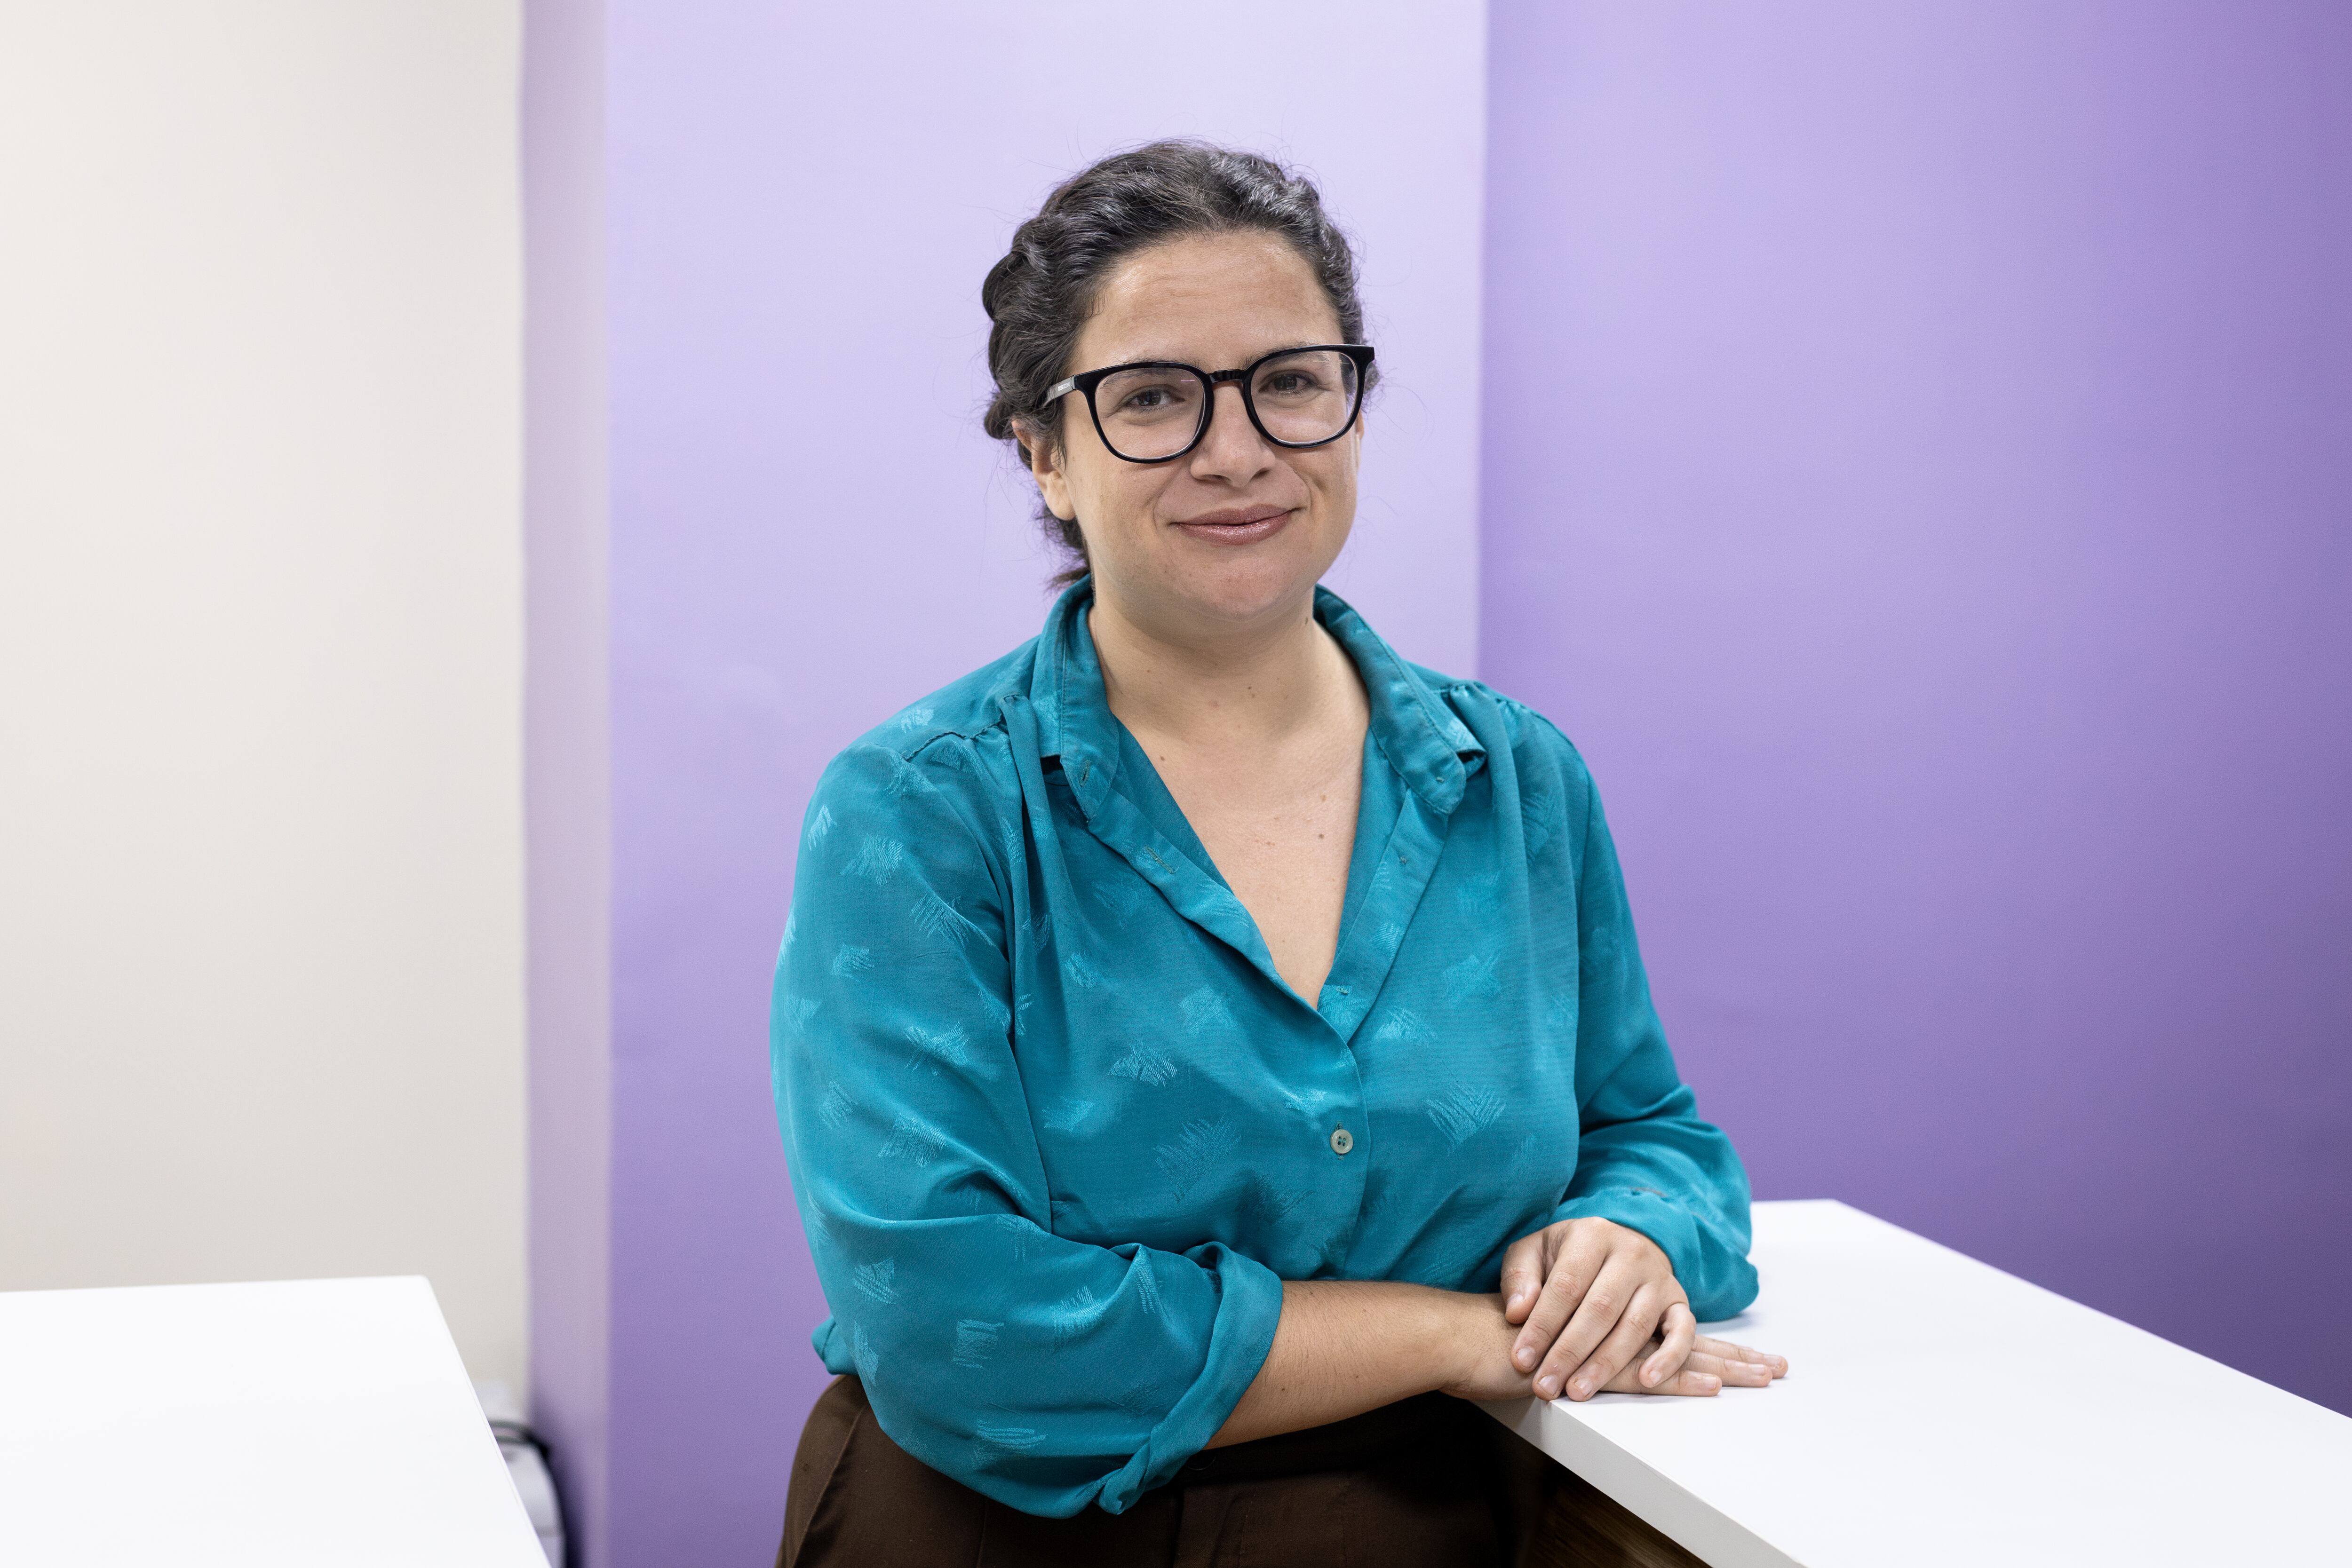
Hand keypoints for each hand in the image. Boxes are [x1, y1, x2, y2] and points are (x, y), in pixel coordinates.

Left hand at [1500, 1216, 1786, 1400]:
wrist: (1619, 1244)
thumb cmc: (1568, 1257)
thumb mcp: (1534, 1252)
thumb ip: (1520, 1278)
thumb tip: (1517, 1312)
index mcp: (1592, 1235)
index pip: (1566, 1285)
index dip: (1542, 1326)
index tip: (1522, 1360)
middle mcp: (1631, 1253)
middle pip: (1600, 1309)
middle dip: (1569, 1352)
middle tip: (1544, 1386)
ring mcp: (1659, 1278)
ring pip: (1635, 1326)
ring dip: (1605, 1364)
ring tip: (1577, 1391)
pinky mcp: (1679, 1301)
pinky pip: (1683, 1332)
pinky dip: (1668, 1358)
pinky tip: (1646, 1380)